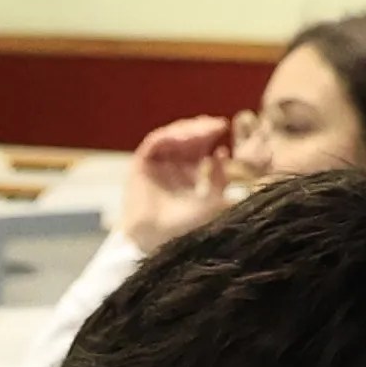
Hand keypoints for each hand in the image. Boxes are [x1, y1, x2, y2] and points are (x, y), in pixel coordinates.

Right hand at [109, 114, 236, 253]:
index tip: (225, 129)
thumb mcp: (213, 202)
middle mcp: (171, 168)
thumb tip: (223, 151)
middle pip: (187, 139)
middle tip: (218, 125)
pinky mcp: (140, 165)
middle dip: (202, 129)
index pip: (200, 149)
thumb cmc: (184, 229)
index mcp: (187, 176)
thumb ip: (220, 179)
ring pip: (172, 137)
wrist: (157, 240)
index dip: (211, 137)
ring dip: (188, 130)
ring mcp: (155, 165)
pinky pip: (155, 142)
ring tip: (204, 129)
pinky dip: (170, 135)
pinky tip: (185, 136)